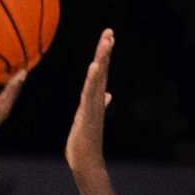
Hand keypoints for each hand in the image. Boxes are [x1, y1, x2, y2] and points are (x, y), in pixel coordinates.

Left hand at [64, 28, 113, 180]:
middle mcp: (97, 100)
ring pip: (98, 79)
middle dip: (105, 51)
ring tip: (106, 43)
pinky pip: (90, 93)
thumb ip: (97, 104)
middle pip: (101, 70)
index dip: (104, 55)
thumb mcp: (88, 118)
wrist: (86, 162)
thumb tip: (108, 94)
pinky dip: (93, 80)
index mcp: (94, 99)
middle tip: (109, 32)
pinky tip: (94, 67)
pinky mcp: (89, 114)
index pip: (100, 72)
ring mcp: (94, 106)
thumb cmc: (84, 143)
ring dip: (102, 60)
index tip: (108, 37)